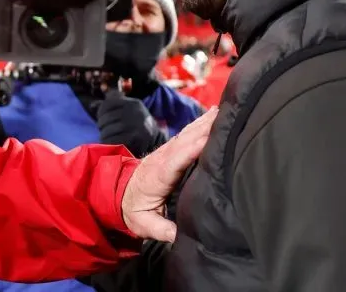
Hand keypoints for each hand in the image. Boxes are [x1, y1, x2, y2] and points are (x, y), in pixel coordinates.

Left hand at [96, 90, 166, 157]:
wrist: (154, 141)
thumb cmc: (134, 124)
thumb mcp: (126, 110)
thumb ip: (110, 105)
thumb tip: (92, 105)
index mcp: (133, 104)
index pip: (108, 104)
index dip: (101, 112)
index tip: (102, 118)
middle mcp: (136, 113)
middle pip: (105, 118)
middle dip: (102, 125)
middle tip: (106, 130)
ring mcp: (136, 127)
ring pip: (107, 131)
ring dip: (104, 136)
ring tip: (108, 137)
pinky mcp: (134, 140)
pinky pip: (111, 142)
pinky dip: (108, 144)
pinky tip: (111, 144)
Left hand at [121, 106, 217, 242]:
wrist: (118, 193)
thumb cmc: (134, 209)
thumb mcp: (143, 224)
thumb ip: (160, 229)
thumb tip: (178, 235)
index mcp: (158, 176)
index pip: (175, 160)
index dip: (191, 149)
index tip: (209, 139)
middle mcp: (163, 158)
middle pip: (185, 140)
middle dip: (205, 129)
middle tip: (227, 117)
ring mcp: (168, 150)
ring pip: (188, 133)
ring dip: (206, 121)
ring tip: (226, 110)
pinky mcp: (173, 148)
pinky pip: (189, 132)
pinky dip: (203, 122)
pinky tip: (217, 113)